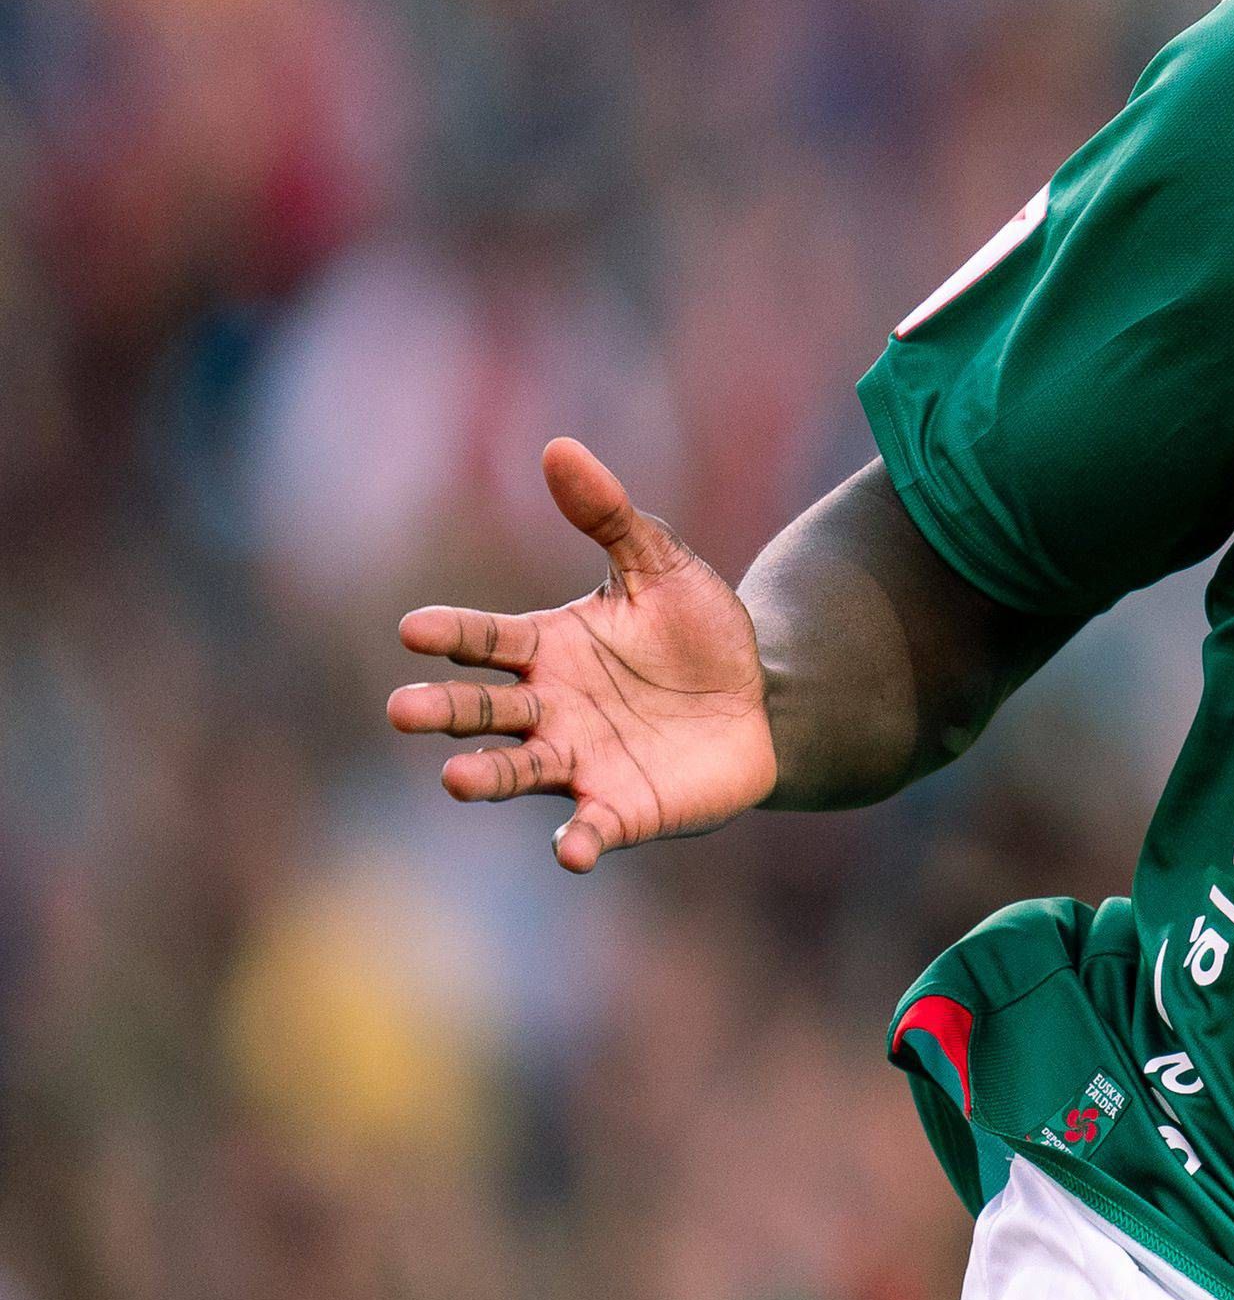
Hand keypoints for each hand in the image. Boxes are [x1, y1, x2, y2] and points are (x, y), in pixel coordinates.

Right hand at [389, 440, 776, 871]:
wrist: (765, 697)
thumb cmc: (698, 631)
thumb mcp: (661, 564)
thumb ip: (609, 516)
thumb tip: (559, 448)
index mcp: (546, 648)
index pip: (485, 639)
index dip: (451, 633)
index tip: (414, 627)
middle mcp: (549, 709)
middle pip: (483, 712)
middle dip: (443, 712)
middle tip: (402, 710)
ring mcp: (581, 762)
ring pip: (518, 772)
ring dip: (485, 778)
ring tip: (453, 779)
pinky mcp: (624, 808)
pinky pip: (591, 828)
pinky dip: (577, 840)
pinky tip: (570, 851)